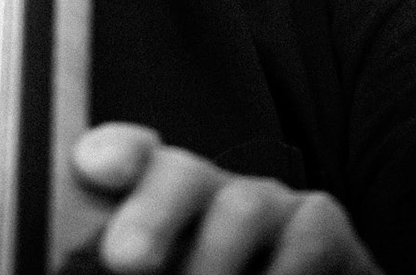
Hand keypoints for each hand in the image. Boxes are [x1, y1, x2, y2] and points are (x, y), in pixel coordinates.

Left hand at [71, 123, 381, 273]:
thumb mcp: (162, 269)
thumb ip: (134, 256)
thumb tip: (110, 253)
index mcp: (154, 201)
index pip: (130, 157)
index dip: (115, 151)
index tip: (94, 168)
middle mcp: (208, 192)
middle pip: (179, 173)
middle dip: (151, 212)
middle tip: (123, 260)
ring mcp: (268, 205)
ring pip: (241, 207)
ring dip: (214, 262)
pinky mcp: (321, 226)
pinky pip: (309, 237)